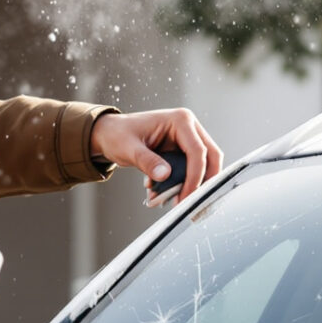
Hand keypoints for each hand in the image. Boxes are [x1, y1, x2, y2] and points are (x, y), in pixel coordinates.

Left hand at [91, 109, 222, 205]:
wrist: (111, 134)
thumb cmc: (118, 135)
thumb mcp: (129, 148)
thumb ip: (147, 161)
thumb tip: (165, 175)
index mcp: (180, 120)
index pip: (197, 151)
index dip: (195, 176)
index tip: (186, 196)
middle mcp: (189, 127)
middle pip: (210, 157)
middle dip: (203, 182)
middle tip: (190, 202)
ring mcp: (188, 139)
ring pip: (204, 166)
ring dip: (191, 185)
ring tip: (171, 200)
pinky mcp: (183, 151)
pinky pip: (191, 170)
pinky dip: (182, 184)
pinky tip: (164, 193)